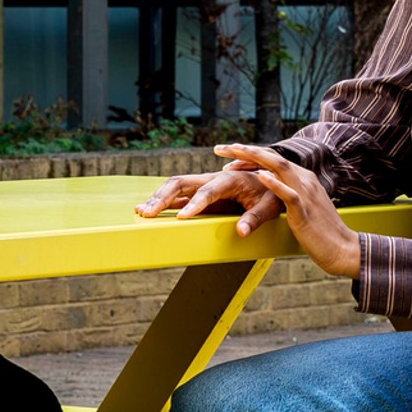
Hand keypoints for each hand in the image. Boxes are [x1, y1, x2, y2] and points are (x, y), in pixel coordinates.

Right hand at [139, 165, 284, 225]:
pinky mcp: (201, 193)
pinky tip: (149, 211)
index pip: (208, 191)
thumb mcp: (269, 207)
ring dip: (157, 198)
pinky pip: (178, 194)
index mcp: (229, 180)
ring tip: (141, 212)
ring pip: (175, 186)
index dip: (195, 204)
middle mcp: (212, 179)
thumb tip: (241, 232)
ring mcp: (204, 185)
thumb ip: (255, 218)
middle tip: (147, 213)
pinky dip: (162, 201)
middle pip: (182, 183)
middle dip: (163, 198)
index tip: (182, 217)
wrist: (269, 181)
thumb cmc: (270, 193)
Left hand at [213, 144, 362, 281]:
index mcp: (304, 179)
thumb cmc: (321, 233)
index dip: (250, 156)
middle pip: (273, 158)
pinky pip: (288, 194)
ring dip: (255, 158)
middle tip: (220, 148)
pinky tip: (259, 176)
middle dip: (245, 151)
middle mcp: (305, 181)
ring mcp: (306, 194)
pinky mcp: (305, 211)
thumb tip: (275, 194)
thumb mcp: (304, 209)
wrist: (343, 249)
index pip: (273, 161)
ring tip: (234, 152)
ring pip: (280, 168)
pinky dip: (274, 184)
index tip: (228, 155)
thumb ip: (291, 198)